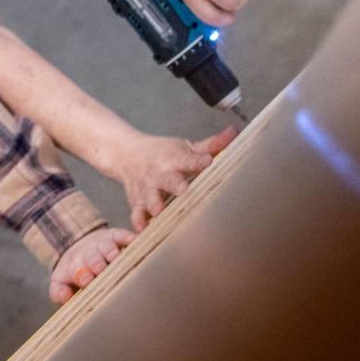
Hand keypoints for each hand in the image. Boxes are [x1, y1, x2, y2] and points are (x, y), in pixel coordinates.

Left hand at [48, 226, 135, 302]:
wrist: (78, 244)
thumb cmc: (75, 270)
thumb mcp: (61, 282)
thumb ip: (58, 292)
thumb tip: (66, 297)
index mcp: (76, 267)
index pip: (77, 272)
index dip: (82, 276)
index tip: (86, 281)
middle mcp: (89, 254)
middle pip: (92, 258)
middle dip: (96, 264)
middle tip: (101, 270)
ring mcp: (102, 244)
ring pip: (106, 247)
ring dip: (111, 251)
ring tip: (116, 257)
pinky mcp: (115, 235)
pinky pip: (121, 234)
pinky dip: (128, 237)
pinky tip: (135, 241)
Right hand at [103, 125, 237, 230]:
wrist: (125, 153)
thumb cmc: (161, 153)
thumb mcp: (184, 147)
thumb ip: (210, 145)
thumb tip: (234, 132)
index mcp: (173, 159)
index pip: (187, 159)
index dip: (197, 161)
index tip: (207, 161)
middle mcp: (159, 173)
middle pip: (167, 179)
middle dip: (174, 184)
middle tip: (183, 189)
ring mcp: (147, 188)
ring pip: (150, 197)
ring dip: (154, 204)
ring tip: (159, 211)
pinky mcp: (137, 201)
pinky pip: (136, 211)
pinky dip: (138, 220)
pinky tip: (142, 228)